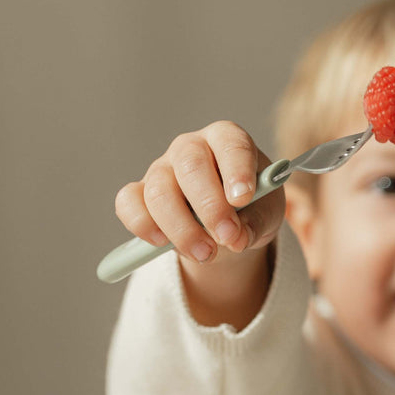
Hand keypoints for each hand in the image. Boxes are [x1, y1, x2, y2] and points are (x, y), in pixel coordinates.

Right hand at [114, 120, 284, 267]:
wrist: (227, 225)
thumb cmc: (251, 208)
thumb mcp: (266, 215)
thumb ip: (256, 223)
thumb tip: (237, 238)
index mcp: (226, 139)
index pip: (230, 143)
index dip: (236, 169)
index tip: (243, 198)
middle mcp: (190, 147)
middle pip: (191, 166)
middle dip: (210, 207)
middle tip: (228, 238)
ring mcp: (161, 168)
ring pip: (159, 191)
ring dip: (182, 228)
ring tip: (206, 254)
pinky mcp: (138, 193)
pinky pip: (128, 204)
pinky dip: (143, 225)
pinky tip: (163, 243)